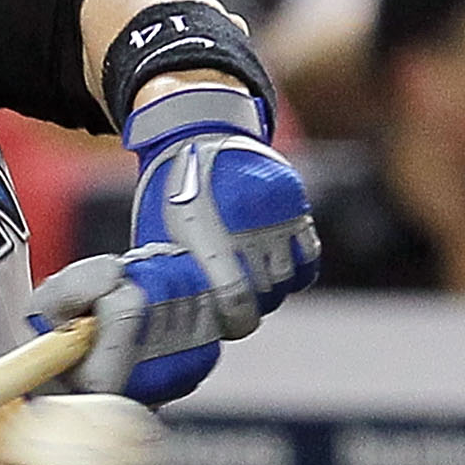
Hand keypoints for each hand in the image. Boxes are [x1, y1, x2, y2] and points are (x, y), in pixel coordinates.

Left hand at [34, 97, 318, 405]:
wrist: (198, 133)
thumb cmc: (167, 196)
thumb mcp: (156, 239)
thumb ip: (171, 284)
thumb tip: (168, 332)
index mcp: (207, 236)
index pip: (236, 302)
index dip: (234, 323)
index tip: (226, 324)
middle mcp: (246, 224)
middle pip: (264, 296)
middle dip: (250, 307)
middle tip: (233, 303)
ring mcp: (275, 212)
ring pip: (287, 280)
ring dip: (271, 290)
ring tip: (251, 281)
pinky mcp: (294, 202)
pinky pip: (309, 256)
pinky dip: (296, 270)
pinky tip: (275, 268)